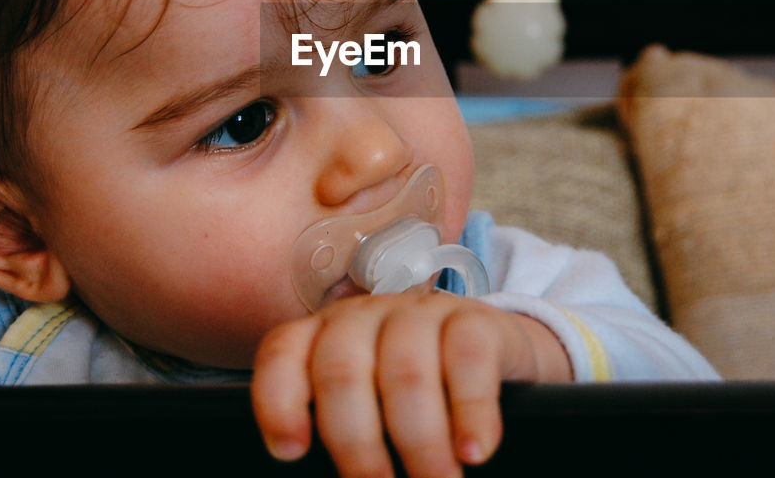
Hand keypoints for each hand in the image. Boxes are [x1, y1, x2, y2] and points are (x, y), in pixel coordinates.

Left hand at [251, 291, 571, 477]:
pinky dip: (471, 413)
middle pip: (342, 373)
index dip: (278, 402)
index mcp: (324, 336)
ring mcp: (420, 312)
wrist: (496, 353)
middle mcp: (365, 317)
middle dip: (356, 445)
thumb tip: (322, 474)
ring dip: (419, 443)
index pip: (283, 354)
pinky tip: (474, 451)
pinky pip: (469, 360)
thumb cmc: (417, 396)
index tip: (290, 453)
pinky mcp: (476, 319)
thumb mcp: (370, 408)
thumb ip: (344, 434)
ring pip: (406, 372)